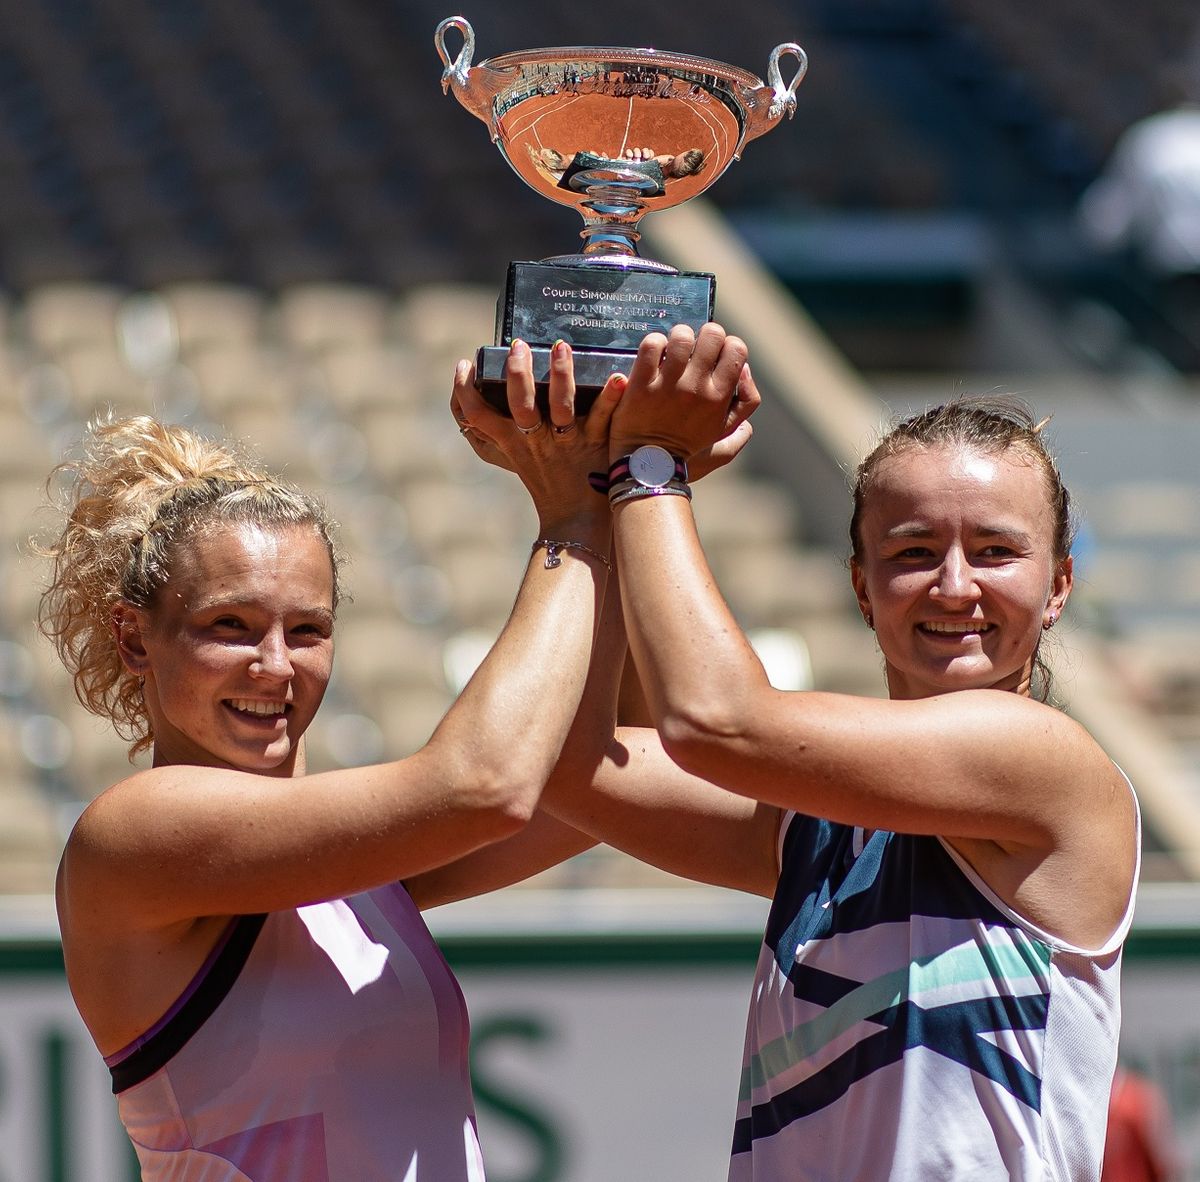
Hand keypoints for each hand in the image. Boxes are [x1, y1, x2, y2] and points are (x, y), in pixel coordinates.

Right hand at [451, 339, 624, 532]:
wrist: (576, 520)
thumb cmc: (546, 484)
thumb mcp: (515, 459)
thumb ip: (499, 434)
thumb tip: (479, 408)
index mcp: (513, 442)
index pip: (476, 415)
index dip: (464, 390)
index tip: (464, 364)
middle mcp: (536, 441)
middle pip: (520, 403)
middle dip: (516, 372)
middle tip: (517, 345)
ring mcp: (566, 441)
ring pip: (560, 406)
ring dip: (561, 375)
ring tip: (561, 347)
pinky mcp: (595, 443)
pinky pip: (602, 417)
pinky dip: (610, 396)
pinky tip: (618, 377)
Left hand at [609, 323, 754, 462]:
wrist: (649, 465)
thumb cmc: (688, 447)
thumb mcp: (725, 429)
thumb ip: (746, 402)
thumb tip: (745, 369)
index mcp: (719, 397)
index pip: (737, 349)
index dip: (728, 344)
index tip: (717, 352)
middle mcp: (696, 388)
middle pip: (712, 334)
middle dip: (705, 334)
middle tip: (695, 347)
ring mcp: (667, 385)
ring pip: (681, 336)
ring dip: (679, 336)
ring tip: (673, 348)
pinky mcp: (640, 385)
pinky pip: (651, 346)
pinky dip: (654, 343)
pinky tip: (654, 353)